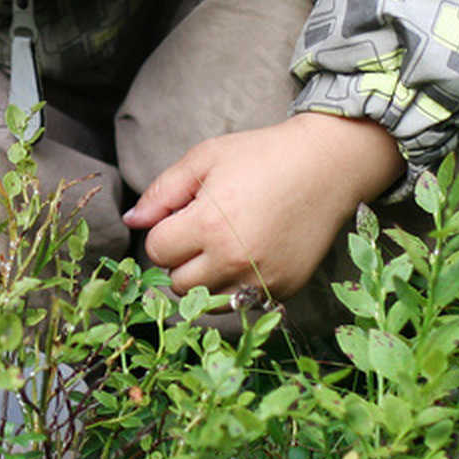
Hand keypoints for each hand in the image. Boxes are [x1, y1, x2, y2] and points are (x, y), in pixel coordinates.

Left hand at [121, 113, 403, 300]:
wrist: (327, 165)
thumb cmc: (262, 155)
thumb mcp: (205, 159)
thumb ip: (162, 192)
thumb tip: (131, 221)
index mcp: (209, 226)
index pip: (158, 252)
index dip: (165, 231)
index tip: (184, 215)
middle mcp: (235, 260)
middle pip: (178, 283)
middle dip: (182, 258)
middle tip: (203, 229)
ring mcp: (262, 279)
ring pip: (207, 301)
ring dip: (205, 278)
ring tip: (223, 244)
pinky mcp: (285, 289)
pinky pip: (241, 303)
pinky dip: (236, 285)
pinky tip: (248, 255)